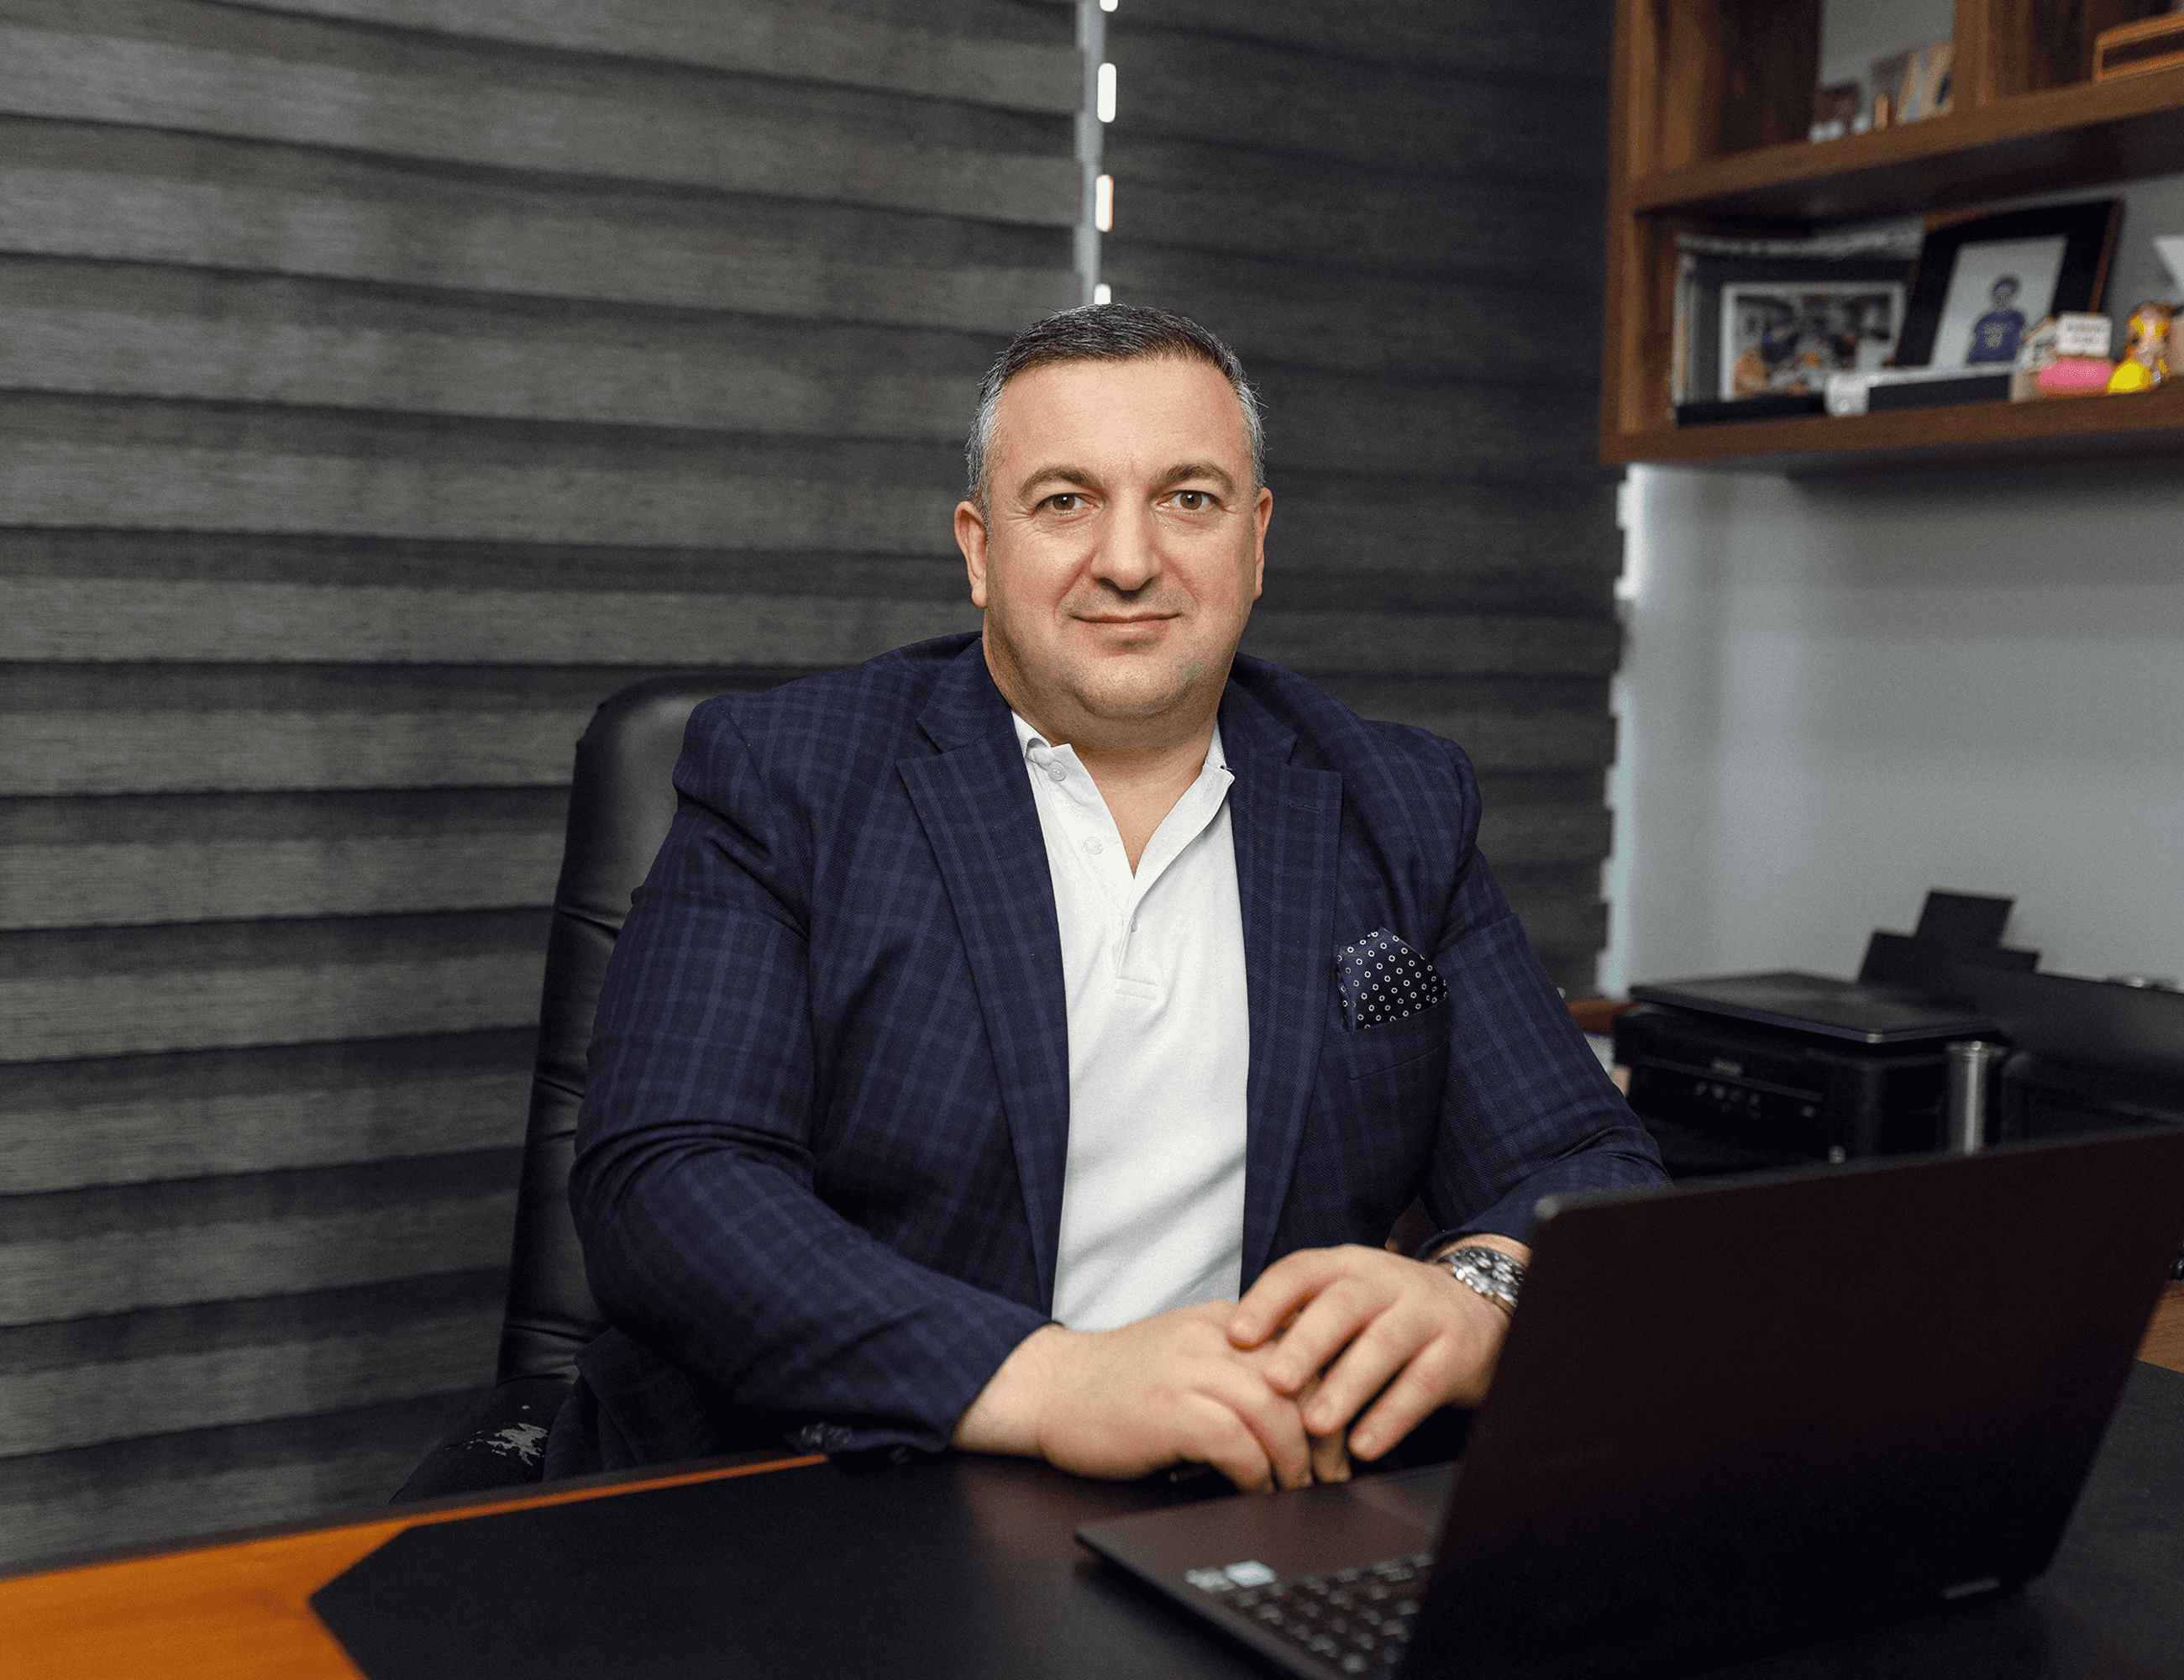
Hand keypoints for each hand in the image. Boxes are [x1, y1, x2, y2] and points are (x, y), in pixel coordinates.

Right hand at [952, 1302, 1338, 1492]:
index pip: (1303, 1347)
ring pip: (1275, 1409)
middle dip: (1326, 1432)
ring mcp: (1188, 1370)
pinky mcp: (1168, 1408)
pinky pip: (1236, 1442)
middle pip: (1301, 1377)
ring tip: (1296, 1488)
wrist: (1046, 1386)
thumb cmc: (1115, 1382)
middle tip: (1331, 1472)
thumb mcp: (1184, 1351)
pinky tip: (1254, 1488)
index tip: (1338, 1434)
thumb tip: (1297, 1407)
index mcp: (1222, 1321)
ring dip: (1295, 1460)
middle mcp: (1212, 1337)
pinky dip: (1255, 1473)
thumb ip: (1235, 1363)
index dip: (1333, 1394)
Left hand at [1226, 1240, 1525, 1460]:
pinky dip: (1391, 1417)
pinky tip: (1363, 1446)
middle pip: (1343, 1306)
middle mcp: (1386, 1281)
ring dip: (1347, 1386)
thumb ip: (1297, 1323)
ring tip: (1316, 1424)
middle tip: (1274, 1382)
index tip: (1235, 1334)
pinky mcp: (1456, 1352)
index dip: (1267, 1300)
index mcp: (1346, 1266)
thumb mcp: (1344, 1301)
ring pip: (1384, 1345)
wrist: (1478, 1308)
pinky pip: (1423, 1385)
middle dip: (1306, 1344)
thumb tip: (1228, 1362)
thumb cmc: (1387, 1312)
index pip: (1301, 1271)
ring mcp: (1425, 1313)